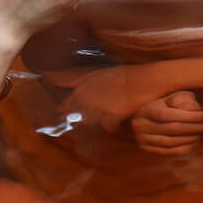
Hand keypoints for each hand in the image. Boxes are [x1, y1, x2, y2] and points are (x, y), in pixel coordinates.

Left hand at [53, 64, 171, 133]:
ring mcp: (99, 108)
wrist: (146, 80)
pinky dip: (114, 127)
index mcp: (83, 87)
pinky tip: (120, 121)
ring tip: (111, 114)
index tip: (69, 118)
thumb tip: (57, 85)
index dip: (67, 113)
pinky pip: (108, 129)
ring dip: (99, 122)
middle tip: (98, 117)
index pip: (67, 106)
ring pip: (92, 124)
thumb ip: (77, 80)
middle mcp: (88, 98)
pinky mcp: (111, 116)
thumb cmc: (124, 75)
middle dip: (83, 119)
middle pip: (77, 118)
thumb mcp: (97, 73)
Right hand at [131, 91, 202, 155]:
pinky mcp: (145, 149)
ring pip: (172, 142)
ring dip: (192, 138)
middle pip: (173, 129)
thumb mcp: (167, 95)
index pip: (172, 115)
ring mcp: (142, 139)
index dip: (193, 117)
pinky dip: (184, 148)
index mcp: (147, 109)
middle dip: (196, 127)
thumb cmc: (158, 102)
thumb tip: (194, 109)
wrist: (136, 114)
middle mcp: (141, 125)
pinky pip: (168, 152)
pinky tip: (195, 141)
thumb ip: (179, 99)